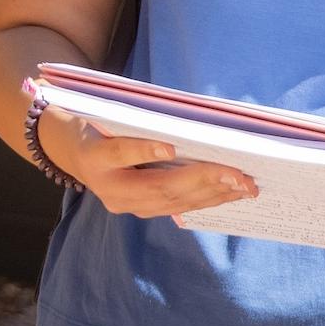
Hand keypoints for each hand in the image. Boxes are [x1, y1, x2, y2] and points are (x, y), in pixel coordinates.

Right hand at [27, 95, 255, 219]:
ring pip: (173, 202)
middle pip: (157, 186)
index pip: (118, 153)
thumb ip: (135, 118)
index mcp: (94, 157)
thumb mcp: (108, 115)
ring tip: (244, 185)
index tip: (169, 146)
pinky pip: (180, 206)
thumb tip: (186, 116)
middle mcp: (108, 188)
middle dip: (200, 179)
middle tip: (235, 173)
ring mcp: (126, 204)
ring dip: (213, 193)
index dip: (143, 150)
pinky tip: (235, 192)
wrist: (79, 155)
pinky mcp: (143, 210)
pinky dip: (210, 199)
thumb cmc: (102, 125)